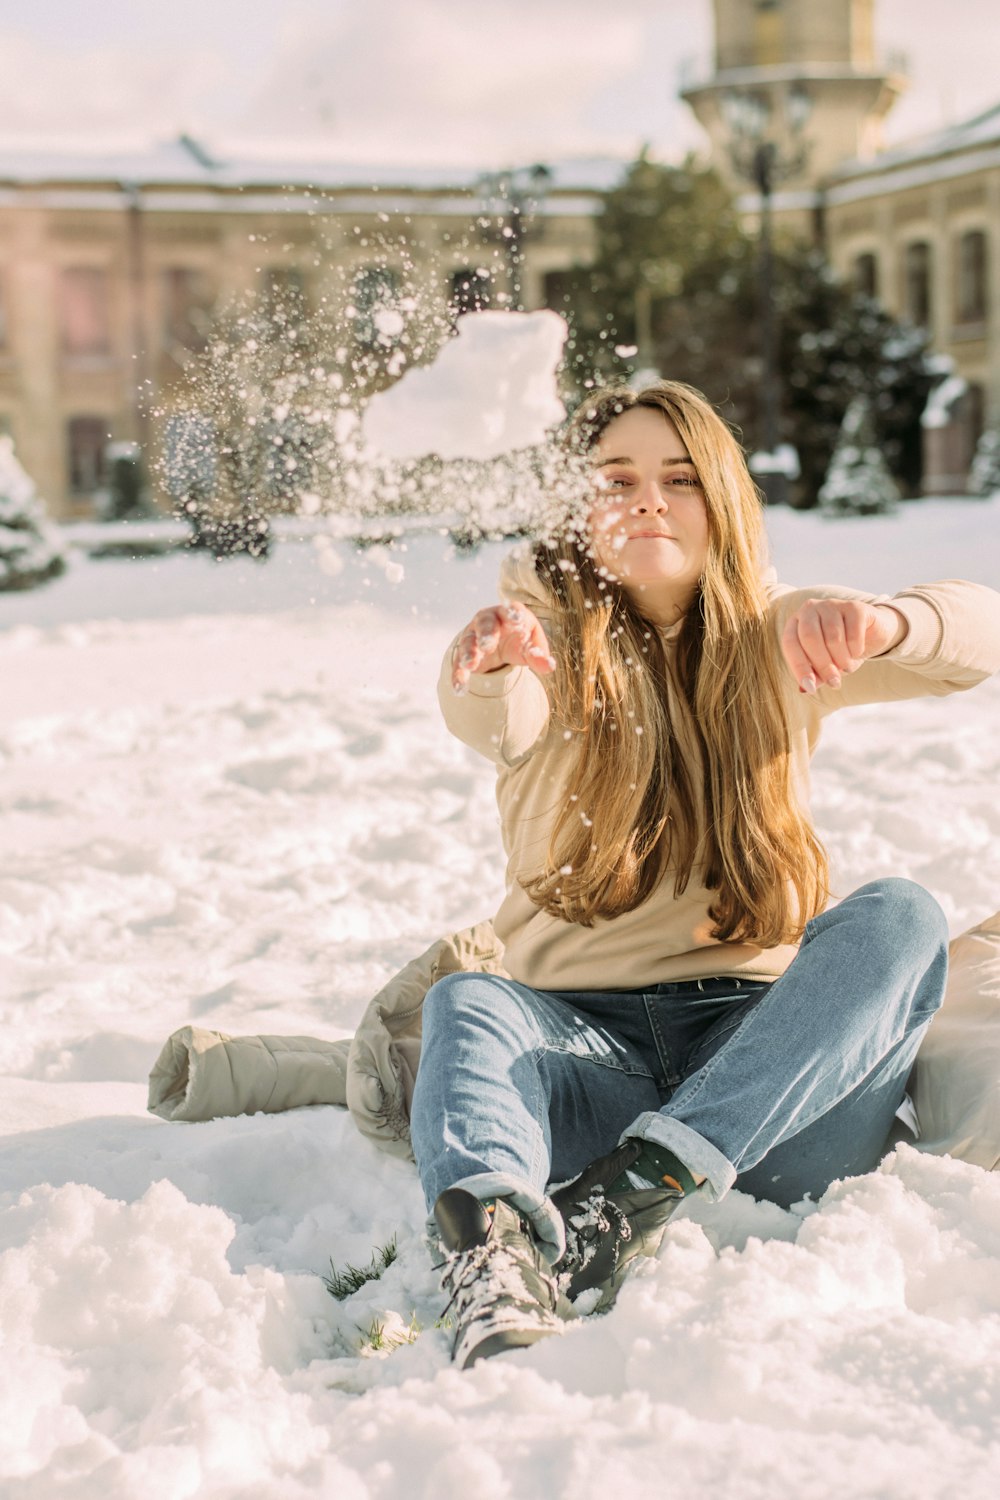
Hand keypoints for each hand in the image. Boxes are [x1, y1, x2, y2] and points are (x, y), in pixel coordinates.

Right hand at [451, 603, 555, 693]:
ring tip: (470, 664)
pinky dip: (458, 675)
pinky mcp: (462, 654)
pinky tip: (459, 689)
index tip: (517, 619)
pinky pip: (458, 664)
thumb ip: (539, 654)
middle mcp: (487, 620)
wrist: (496, 643)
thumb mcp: (531, 645)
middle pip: (485, 623)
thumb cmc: (518, 639)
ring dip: (469, 653)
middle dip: (486, 633)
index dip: (513, 614)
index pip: (511, 610)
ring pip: (468, 642)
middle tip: (488, 645)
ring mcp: (473, 636)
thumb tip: (549, 666)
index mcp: (508, 614)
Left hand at [781, 599, 906, 693]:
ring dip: (842, 660)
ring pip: (833, 638)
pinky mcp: (854, 606)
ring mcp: (832, 605)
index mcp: (796, 623)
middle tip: (834, 682)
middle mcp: (810, 609)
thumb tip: (805, 689)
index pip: (790, 643)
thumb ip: (814, 676)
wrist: (872, 634)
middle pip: (810, 638)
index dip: (799, 667)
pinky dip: (856, 650)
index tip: (810, 688)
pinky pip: (853, 633)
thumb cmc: (841, 651)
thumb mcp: (826, 666)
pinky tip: (857, 652)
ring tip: (847, 666)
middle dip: (822, 665)